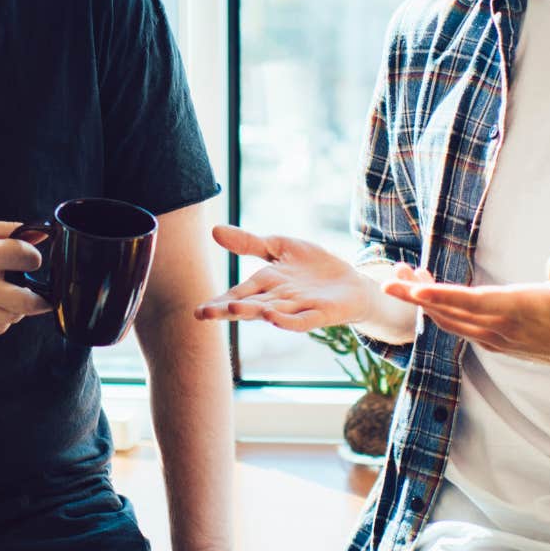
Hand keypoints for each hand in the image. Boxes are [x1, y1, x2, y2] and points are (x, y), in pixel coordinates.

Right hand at [0, 220, 51, 336]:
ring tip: (3, 294)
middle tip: (38, 294)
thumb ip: (9, 231)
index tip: (29, 260)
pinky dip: (0, 319)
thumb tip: (40, 233)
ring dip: (16, 307)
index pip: (29, 259)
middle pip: (29, 301)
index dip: (34, 258)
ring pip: (13, 316)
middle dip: (40, 298)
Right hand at [193, 225, 374, 332]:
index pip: (238, 294)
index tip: (198, 311)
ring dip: (254, 312)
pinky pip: (302, 320)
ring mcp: (298, 307)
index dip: (219, 302)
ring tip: (234, 310)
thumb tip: (214, 230)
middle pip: (249, 305)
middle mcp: (277, 299)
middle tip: (204, 314)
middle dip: (228, 310)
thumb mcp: (279, 247)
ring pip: (272, 311)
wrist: (352, 284)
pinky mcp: (320, 313)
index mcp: (265, 284)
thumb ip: (249, 243)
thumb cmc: (313, 268)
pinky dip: (287, 321)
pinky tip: (272, 318)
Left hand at [382, 255, 549, 377]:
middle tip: (391, 276)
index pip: (471, 302)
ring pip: (450, 321)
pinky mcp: (496, 343)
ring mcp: (496, 339)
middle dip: (417, 295)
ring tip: (403, 277)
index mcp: (518, 310)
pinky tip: (429, 296)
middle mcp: (501, 328)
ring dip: (424, 302)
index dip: (441, 295)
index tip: (414, 288)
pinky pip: (459, 328)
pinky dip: (440, 312)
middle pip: (450, 312)